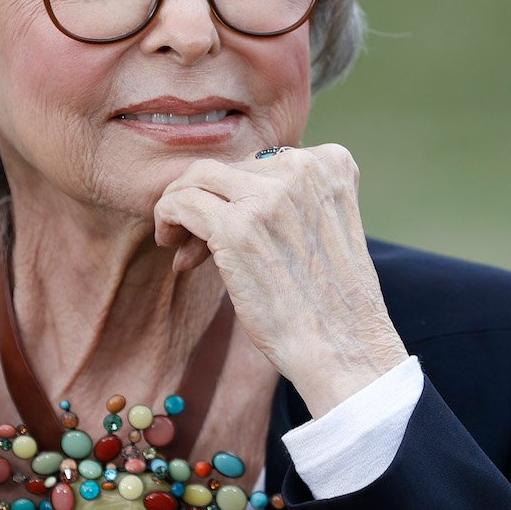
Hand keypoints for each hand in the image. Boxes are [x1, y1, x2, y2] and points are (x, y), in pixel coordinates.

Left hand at [153, 144, 408, 413]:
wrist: (343, 347)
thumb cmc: (330, 301)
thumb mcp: (324, 226)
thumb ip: (288, 199)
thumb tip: (213, 189)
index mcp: (331, 162)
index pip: (262, 162)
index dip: (238, 195)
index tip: (232, 230)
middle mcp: (302, 168)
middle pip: (228, 169)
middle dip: (208, 203)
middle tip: (196, 245)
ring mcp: (269, 195)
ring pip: (198, 178)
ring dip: (180, 206)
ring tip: (178, 243)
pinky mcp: (237, 226)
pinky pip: (181, 202)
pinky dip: (167, 218)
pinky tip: (171, 246)